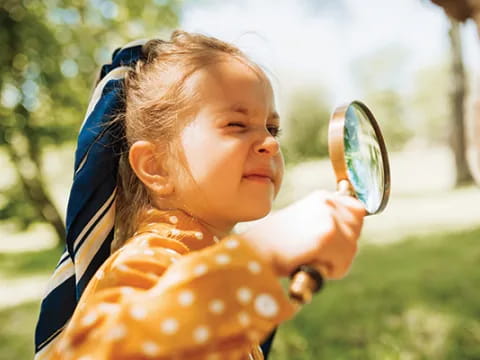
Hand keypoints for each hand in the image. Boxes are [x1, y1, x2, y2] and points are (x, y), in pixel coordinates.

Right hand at [241, 190, 365, 278]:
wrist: (252, 253)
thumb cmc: (270, 244)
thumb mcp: (301, 224)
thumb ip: (323, 223)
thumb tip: (347, 236)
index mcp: (320, 197)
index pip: (356, 208)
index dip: (349, 227)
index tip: (335, 240)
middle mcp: (327, 202)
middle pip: (357, 228)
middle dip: (343, 246)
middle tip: (317, 254)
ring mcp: (328, 217)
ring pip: (350, 249)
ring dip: (333, 262)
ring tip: (307, 259)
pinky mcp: (327, 235)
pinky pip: (341, 264)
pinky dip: (327, 272)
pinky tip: (306, 264)